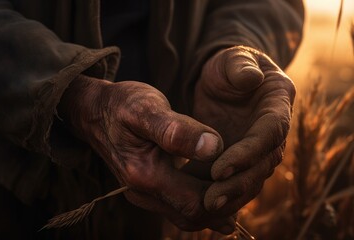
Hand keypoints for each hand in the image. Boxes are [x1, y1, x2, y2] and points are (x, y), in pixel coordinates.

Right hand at [59, 75, 234, 233]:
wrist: (95, 111)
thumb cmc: (121, 105)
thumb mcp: (146, 109)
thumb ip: (177, 130)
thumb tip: (214, 148)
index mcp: (146, 175)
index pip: (197, 202)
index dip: (227, 194)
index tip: (249, 173)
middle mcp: (144, 193)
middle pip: (196, 215)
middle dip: (226, 203)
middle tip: (252, 183)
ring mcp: (145, 193)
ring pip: (189, 215)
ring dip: (216, 207)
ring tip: (241, 189)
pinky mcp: (149, 188)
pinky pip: (179, 206)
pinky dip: (202, 202)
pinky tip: (219, 192)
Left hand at [193, 46, 295, 214]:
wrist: (223, 82)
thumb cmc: (229, 67)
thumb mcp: (233, 59)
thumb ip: (241, 65)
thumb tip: (250, 78)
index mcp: (277, 105)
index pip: (270, 133)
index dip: (248, 153)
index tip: (220, 168)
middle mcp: (273, 131)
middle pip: (263, 164)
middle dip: (238, 184)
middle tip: (211, 200)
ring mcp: (257, 147)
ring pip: (252, 177)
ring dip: (231, 195)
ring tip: (205, 207)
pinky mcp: (240, 157)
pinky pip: (236, 179)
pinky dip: (223, 192)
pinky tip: (201, 205)